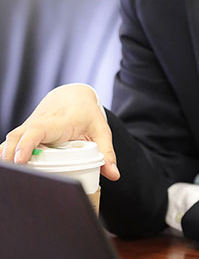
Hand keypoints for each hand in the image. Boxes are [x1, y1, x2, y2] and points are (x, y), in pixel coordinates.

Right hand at [0, 84, 119, 180]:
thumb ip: (107, 152)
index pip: (39, 130)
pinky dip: (6, 154)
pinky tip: (8, 171)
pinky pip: (11, 142)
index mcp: (59, 122)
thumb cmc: (87, 113)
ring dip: (6, 155)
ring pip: (11, 139)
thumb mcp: (101, 130)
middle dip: (10, 154)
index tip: (21, 159)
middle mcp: (40, 122)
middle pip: (18, 136)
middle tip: (14, 175)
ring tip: (9, 176)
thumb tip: (114, 175)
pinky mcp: (25, 132)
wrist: (73, 95)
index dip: (27, 144)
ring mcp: (30, 126)